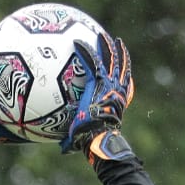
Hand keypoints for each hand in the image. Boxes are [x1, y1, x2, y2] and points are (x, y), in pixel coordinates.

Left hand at [62, 32, 133, 153]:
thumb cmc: (91, 140)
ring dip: (108, 47)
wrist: (97, 136)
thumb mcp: (85, 136)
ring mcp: (109, 84)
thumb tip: (62, 149)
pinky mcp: (98, 82)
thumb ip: (74, 137)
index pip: (122, 83)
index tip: (120, 66)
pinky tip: (77, 42)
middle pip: (121, 67)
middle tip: (117, 42)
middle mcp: (116, 90)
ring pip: (111, 60)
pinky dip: (85, 51)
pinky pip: (92, 62)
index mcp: (116, 101)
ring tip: (105, 36)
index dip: (122, 74)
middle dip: (119, 54)